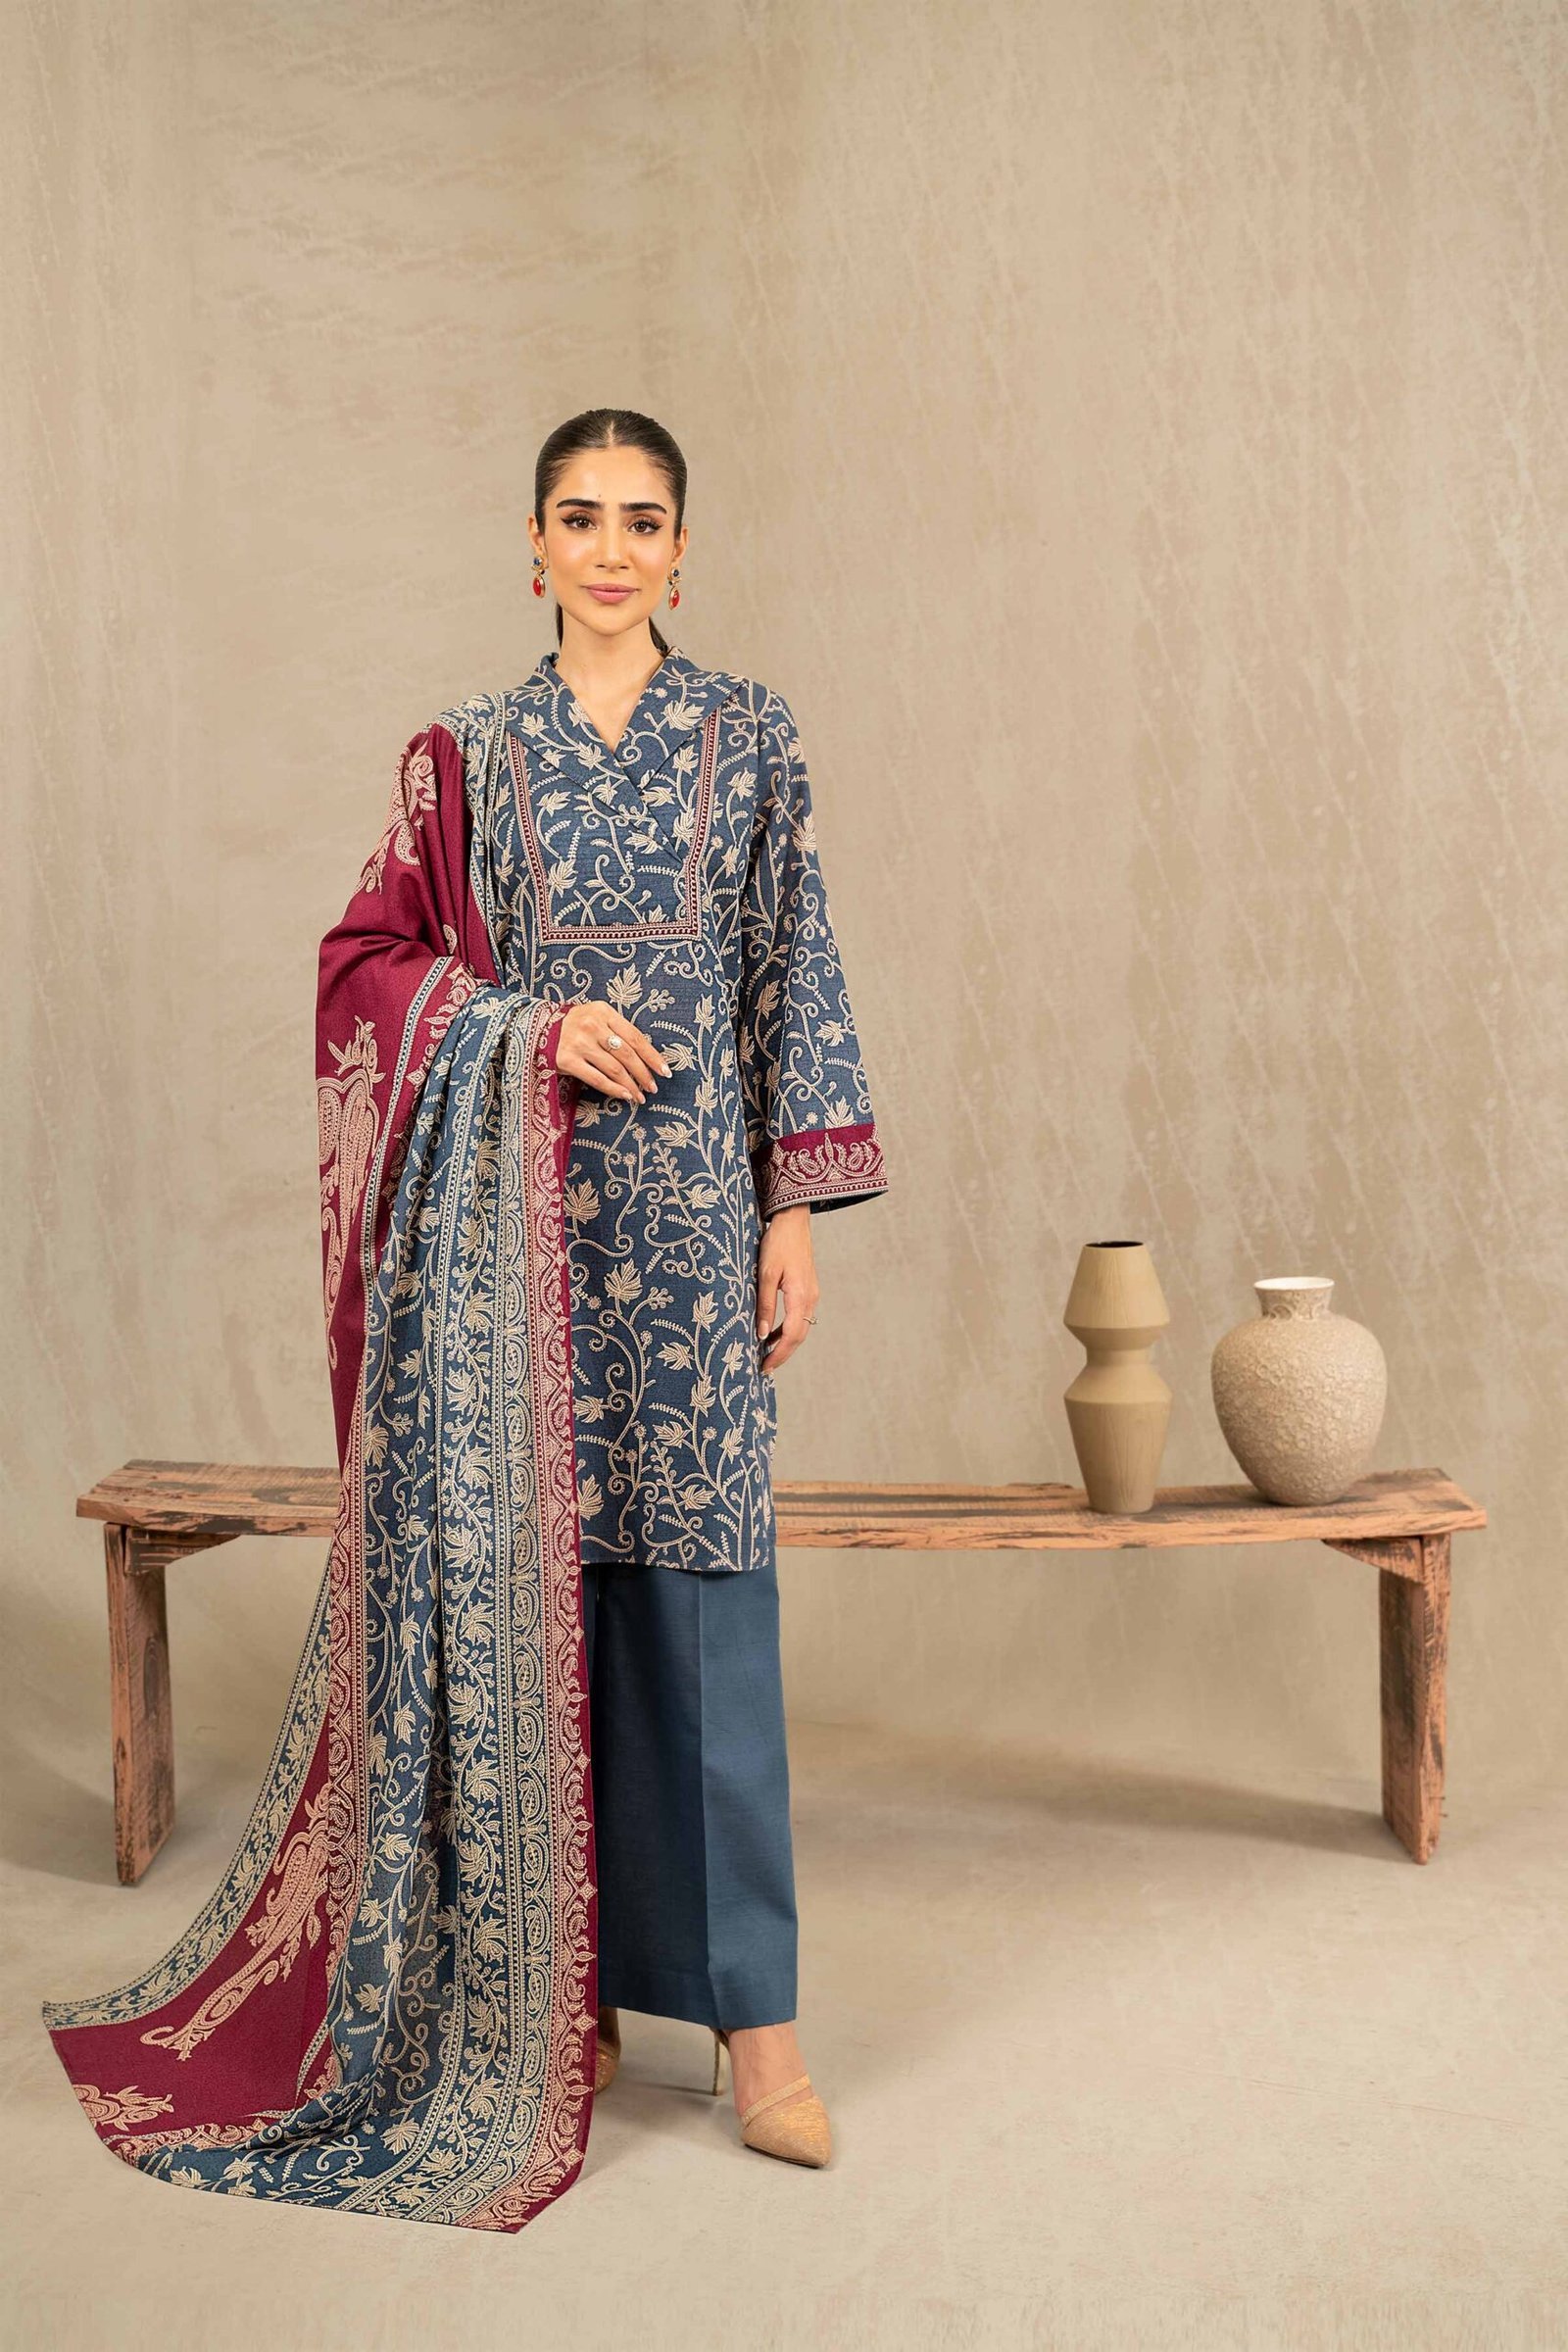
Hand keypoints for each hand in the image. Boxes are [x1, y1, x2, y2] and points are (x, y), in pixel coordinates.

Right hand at [552, 1001, 668, 1101]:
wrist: (536, 1028)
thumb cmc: (574, 1026)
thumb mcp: (596, 1018)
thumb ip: (617, 1031)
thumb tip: (646, 1058)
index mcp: (603, 1011)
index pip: (635, 1037)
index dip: (652, 1056)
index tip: (664, 1071)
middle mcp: (591, 1025)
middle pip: (627, 1055)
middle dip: (644, 1074)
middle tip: (652, 1087)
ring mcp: (578, 1043)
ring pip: (614, 1069)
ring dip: (631, 1085)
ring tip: (640, 1096)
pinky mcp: (567, 1060)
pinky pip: (597, 1079)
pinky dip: (614, 1089)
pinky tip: (624, 1095)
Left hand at [756, 1205, 818, 1373]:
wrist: (793, 1220)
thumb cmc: (777, 1243)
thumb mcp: (765, 1274)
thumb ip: (765, 1305)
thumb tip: (762, 1334)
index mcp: (801, 1296)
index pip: (792, 1335)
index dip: (779, 1354)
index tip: (765, 1367)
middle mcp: (811, 1298)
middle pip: (799, 1336)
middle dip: (783, 1354)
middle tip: (765, 1368)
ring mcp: (811, 1293)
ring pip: (801, 1327)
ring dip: (786, 1342)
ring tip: (767, 1353)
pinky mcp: (808, 1288)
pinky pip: (800, 1316)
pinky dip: (788, 1329)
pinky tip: (774, 1331)